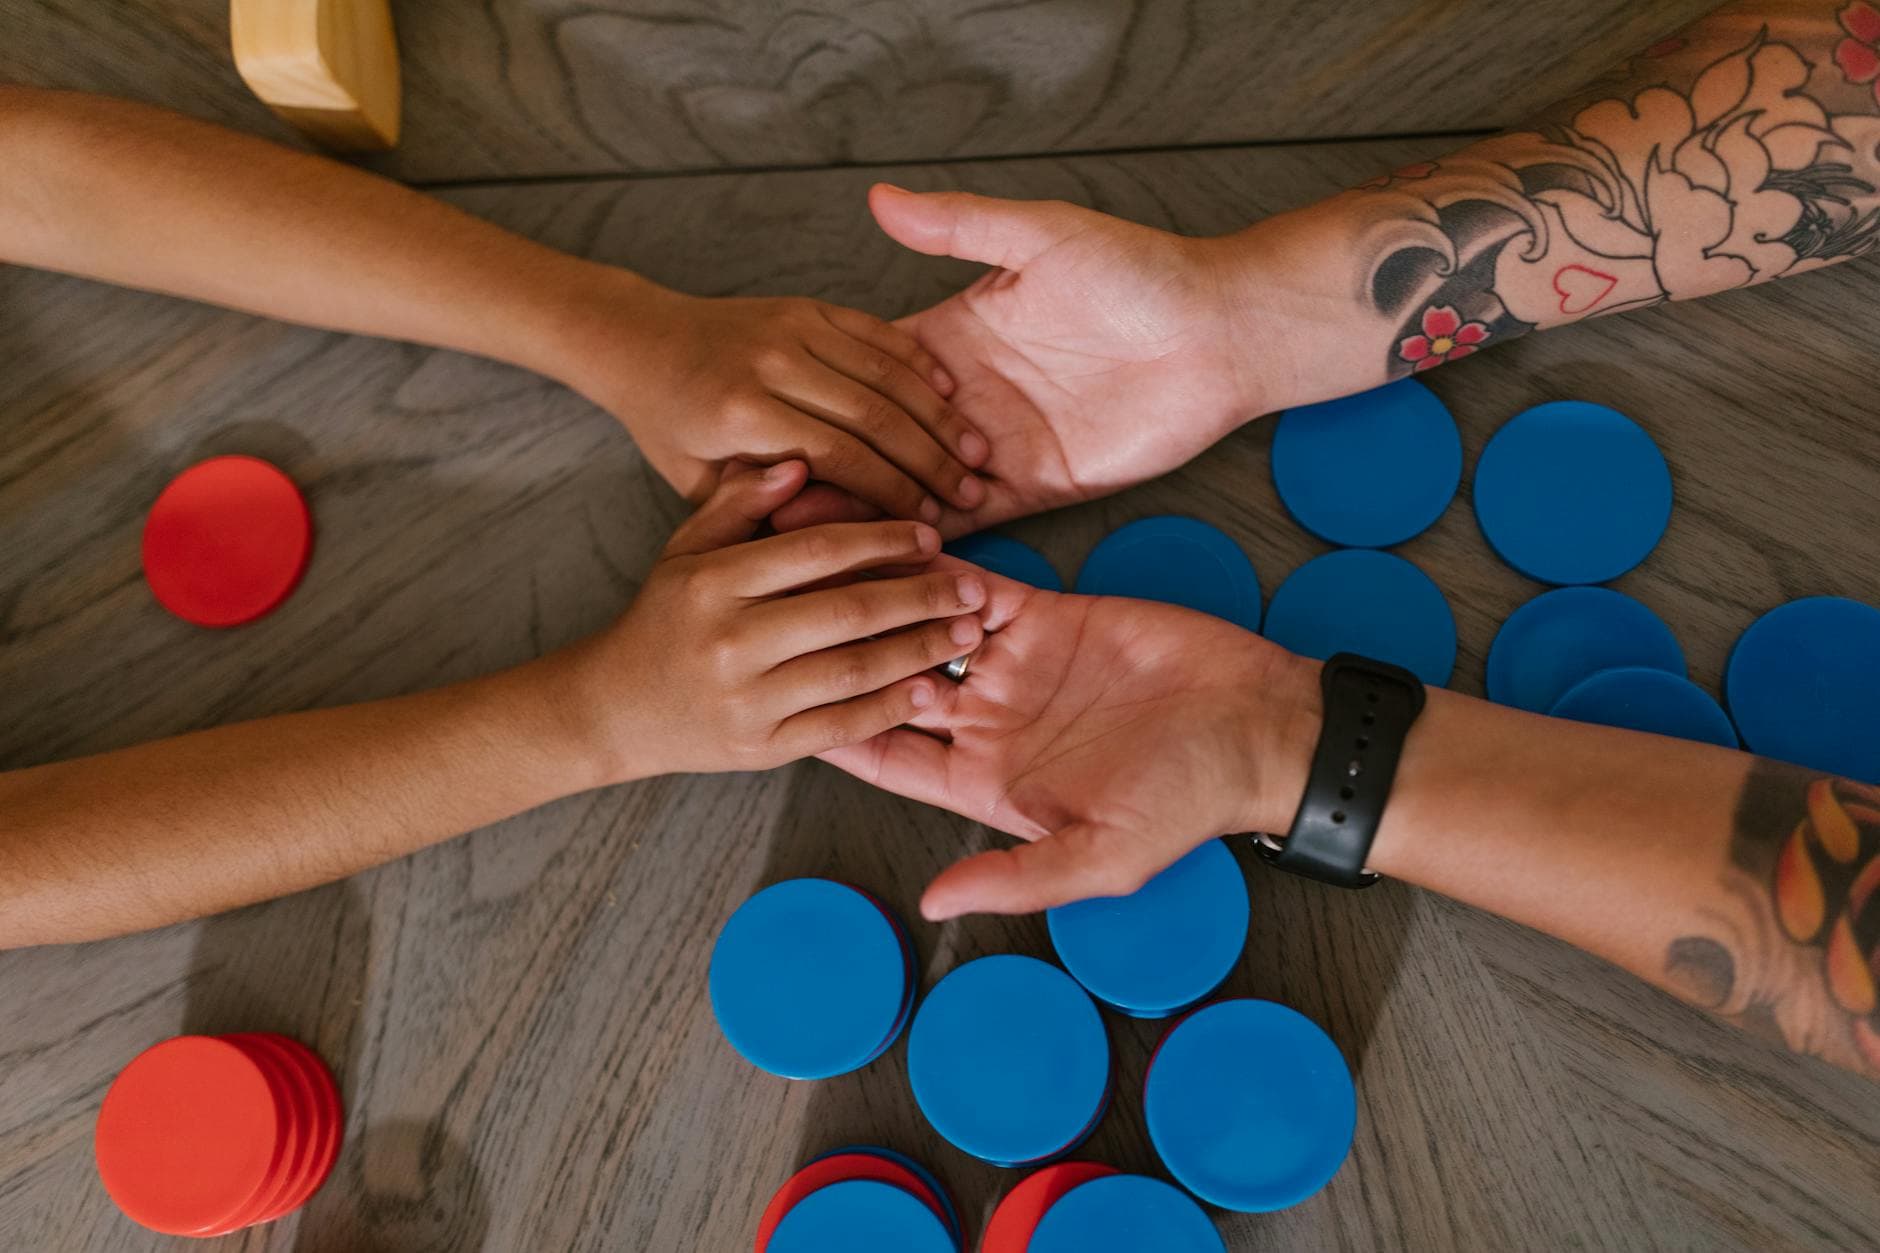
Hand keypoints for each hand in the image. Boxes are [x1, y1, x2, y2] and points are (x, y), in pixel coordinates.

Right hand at [560, 462, 987, 781]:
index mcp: (713, 582)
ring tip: (966, 634)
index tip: (930, 537)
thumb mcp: (687, 549)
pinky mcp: (762, 746)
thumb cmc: (663, 618)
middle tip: (973, 587)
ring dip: (917, 652)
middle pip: (844, 612)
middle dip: (918, 597)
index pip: (812, 552)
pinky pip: (840, 727)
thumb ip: (740, 503)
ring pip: (851, 670)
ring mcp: (747, 699)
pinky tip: (929, 690)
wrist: (615, 708)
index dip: (878, 540)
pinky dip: (889, 709)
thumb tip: (800, 465)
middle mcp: (730, 640)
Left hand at [570, 273, 989, 521]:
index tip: (930, 523)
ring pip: (886, 372)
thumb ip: (763, 506)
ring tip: (976, 451)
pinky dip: (918, 363)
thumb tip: (842, 531)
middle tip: (971, 492)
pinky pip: (877, 332)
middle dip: (931, 459)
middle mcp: (773, 363)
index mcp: (744, 414)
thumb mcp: (699, 483)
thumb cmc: (671, 426)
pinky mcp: (807, 306)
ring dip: (938, 414)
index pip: (841, 456)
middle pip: (875, 415)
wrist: (642, 342)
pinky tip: (951, 394)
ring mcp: (794, 327)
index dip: (893, 493)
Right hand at [772, 185, 1270, 535]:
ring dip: (869, 509)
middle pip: (880, 438)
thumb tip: (879, 197)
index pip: (871, 370)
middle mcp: (966, 398)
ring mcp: (997, 448)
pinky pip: (973, 522)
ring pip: (915, 487)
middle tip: (763, 496)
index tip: (763, 415)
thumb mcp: (1040, 235)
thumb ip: (960, 224)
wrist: (1217, 330)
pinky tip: (881, 557)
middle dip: (829, 464)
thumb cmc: (1137, 270)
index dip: (820, 392)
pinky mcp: (1037, 487)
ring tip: (803, 536)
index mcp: (955, 336)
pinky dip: (931, 539)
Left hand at [821, 562, 1319, 917]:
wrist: (1258, 727)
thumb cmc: (1187, 803)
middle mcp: (986, 722)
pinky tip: (904, 546)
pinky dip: (939, 568)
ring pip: (920, 625)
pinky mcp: (1047, 616)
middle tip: (786, 610)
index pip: (885, 754)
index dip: (833, 725)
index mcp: (982, 782)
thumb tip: (934, 906)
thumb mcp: (1101, 856)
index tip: (782, 696)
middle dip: (841, 651)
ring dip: (882, 602)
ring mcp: (1013, 666)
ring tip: (828, 566)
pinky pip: (976, 586)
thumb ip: (1016, 877)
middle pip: (888, 681)